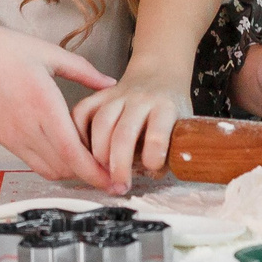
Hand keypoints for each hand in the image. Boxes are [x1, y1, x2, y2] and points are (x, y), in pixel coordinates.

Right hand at [0, 17, 115, 189]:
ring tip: (91, 163)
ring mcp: (11, 137)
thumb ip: (82, 70)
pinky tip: (64, 149)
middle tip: (113, 173)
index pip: (74, 154)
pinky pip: (31, 161)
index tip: (116, 180)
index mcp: (42, 105)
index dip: (96, 173)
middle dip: (91, 177)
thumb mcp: (45, 51)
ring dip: (71, 171)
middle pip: (64, 169)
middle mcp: (27, 128)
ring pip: (48, 169)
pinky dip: (52, 163)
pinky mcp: (0, 139)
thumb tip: (110, 83)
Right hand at [72, 66, 193, 194]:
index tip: (151, 170)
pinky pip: (80, 114)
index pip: (158, 132)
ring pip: (100, 125)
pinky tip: (84, 154)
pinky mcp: (98, 96)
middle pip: (124, 133)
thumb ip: (172, 150)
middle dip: (119, 165)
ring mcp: (116, 96)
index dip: (153, 154)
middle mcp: (139, 99)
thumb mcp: (183, 125)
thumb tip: (153, 174)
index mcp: (165, 107)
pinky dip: (78, 136)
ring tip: (102, 174)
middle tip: (120, 186)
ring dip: (98, 155)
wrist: (158, 75)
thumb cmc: (170, 108)